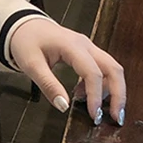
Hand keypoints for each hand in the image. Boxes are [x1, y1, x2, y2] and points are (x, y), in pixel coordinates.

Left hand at [9, 18, 125, 125]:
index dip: (96, 96)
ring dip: (112, 90)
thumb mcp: (31, 65)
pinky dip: (100, 85)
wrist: (23, 26)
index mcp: (72, 46)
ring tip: (101, 111)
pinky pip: (101, 69)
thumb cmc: (26, 41)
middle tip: (116, 117)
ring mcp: (88, 48)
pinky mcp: (87, 53)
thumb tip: (63, 106)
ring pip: (111, 69)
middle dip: (119, 94)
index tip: (95, 116)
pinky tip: (85, 97)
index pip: (92, 73)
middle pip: (113, 69)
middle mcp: (86, 45)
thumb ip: (48, 85)